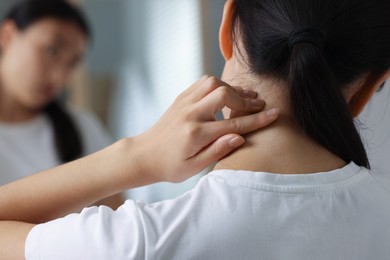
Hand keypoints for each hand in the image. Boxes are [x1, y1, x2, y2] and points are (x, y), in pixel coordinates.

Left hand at [134, 76, 278, 181]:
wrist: (144, 155)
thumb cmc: (169, 165)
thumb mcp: (193, 167)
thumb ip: (217, 151)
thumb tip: (239, 138)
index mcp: (195, 133)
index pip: (232, 123)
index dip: (256, 119)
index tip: (274, 114)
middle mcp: (190, 114)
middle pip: (223, 94)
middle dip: (245, 99)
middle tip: (259, 105)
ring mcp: (184, 103)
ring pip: (212, 83)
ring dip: (232, 88)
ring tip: (246, 97)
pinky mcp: (181, 98)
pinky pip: (202, 83)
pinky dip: (218, 85)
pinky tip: (227, 93)